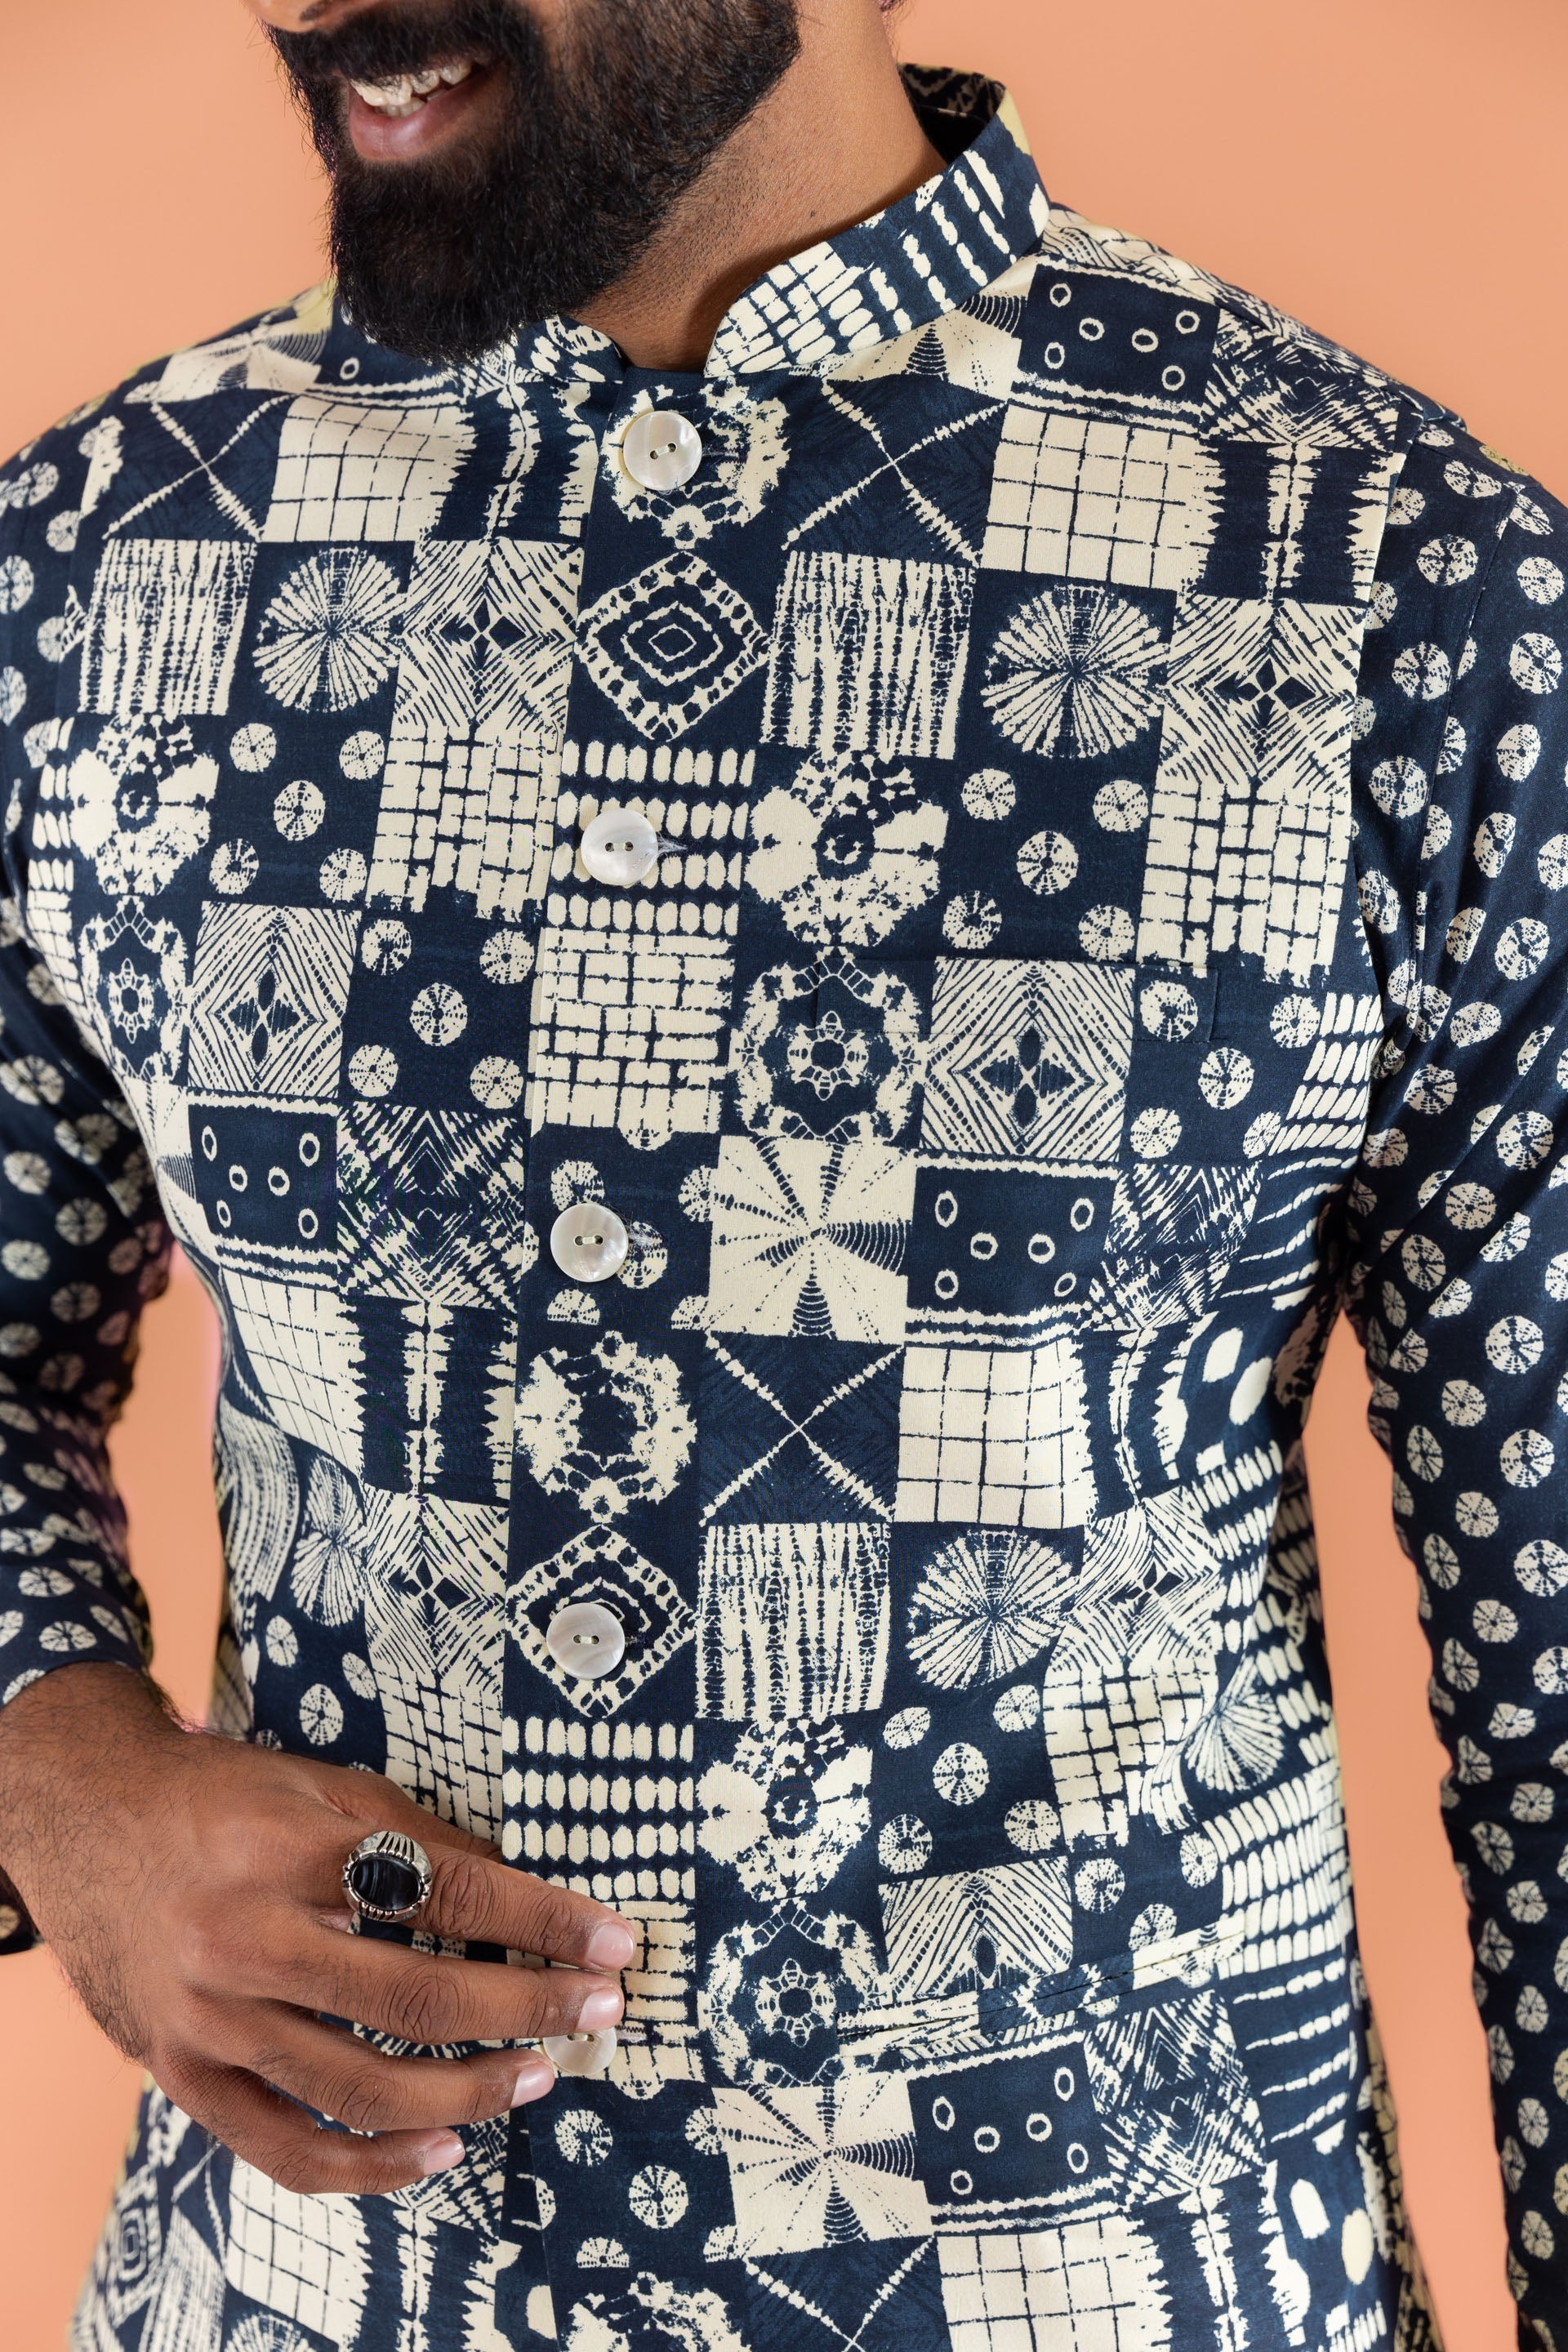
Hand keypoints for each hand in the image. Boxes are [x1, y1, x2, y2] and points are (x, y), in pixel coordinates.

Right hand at [0, 1663, 634, 2193]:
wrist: (90, 1826)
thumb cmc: (222, 1801)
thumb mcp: (324, 1789)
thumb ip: (418, 1842)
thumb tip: (524, 1889)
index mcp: (292, 1851)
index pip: (450, 1893)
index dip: (543, 1921)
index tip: (612, 1943)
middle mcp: (248, 1941)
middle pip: (417, 1998)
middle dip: (526, 2008)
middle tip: (596, 2012)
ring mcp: (212, 2020)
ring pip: (361, 2088)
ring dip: (467, 2092)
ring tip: (535, 2075)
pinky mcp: (186, 2076)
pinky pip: (288, 2149)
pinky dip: (371, 2166)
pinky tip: (439, 2150)